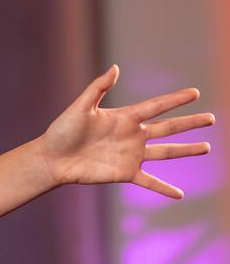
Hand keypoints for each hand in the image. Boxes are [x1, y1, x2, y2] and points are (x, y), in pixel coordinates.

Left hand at [37, 64, 213, 197]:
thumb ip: (98, 88)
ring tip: (206, 148)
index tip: (195, 92)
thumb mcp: (81, 107)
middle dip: (190, 123)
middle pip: (168, 128)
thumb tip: (115, 68)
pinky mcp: (125, 173)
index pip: (156, 106)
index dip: (175, 100)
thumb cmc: (62, 130)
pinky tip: (179, 195)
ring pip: (165, 152)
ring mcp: (131, 155)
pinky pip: (149, 182)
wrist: (52, 158)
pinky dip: (164, 188)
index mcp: (124, 117)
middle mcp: (132, 135)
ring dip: (186, 150)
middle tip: (211, 118)